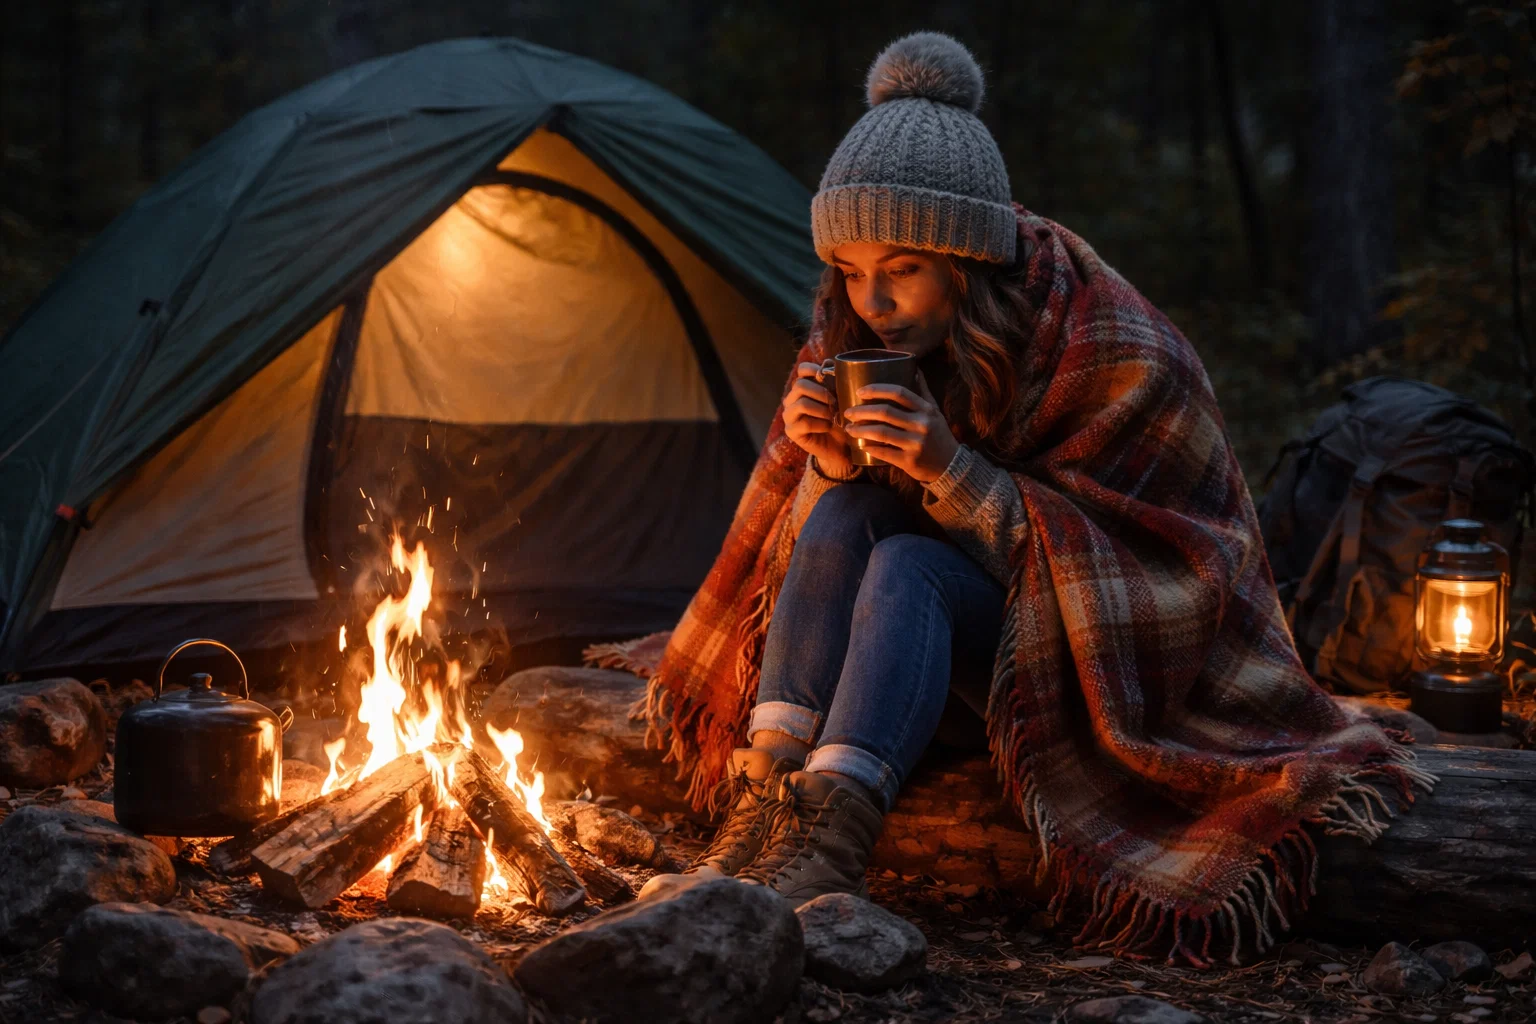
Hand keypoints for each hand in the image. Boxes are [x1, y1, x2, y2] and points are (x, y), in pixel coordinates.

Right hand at [782, 362, 855, 475]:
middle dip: (822, 393)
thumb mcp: (841, 400)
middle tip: (835, 403)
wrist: (840, 447)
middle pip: (800, 385)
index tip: (827, 376)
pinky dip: (821, 424)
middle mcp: (792, 399)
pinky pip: (805, 423)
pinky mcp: (791, 431)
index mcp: (804, 388)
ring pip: (802, 403)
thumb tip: (832, 366)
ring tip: (832, 416)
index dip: (814, 369)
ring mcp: (789, 415)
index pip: (802, 370)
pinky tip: (828, 427)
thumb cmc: (841, 420)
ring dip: (822, 410)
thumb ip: (835, 384)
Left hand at [842, 372, 959, 482]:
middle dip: (862, 411)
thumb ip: (924, 391)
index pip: (899, 393)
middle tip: (848, 412)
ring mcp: (915, 444)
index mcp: (926, 410)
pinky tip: (861, 445)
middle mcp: (921, 425)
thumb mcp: (935, 412)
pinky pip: (884, 452)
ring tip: (848, 428)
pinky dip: (870, 448)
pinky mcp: (909, 461)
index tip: (860, 391)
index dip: (877, 390)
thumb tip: (915, 369)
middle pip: (885, 412)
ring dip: (860, 430)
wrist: (951, 465)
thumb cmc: (939, 435)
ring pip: (881, 433)